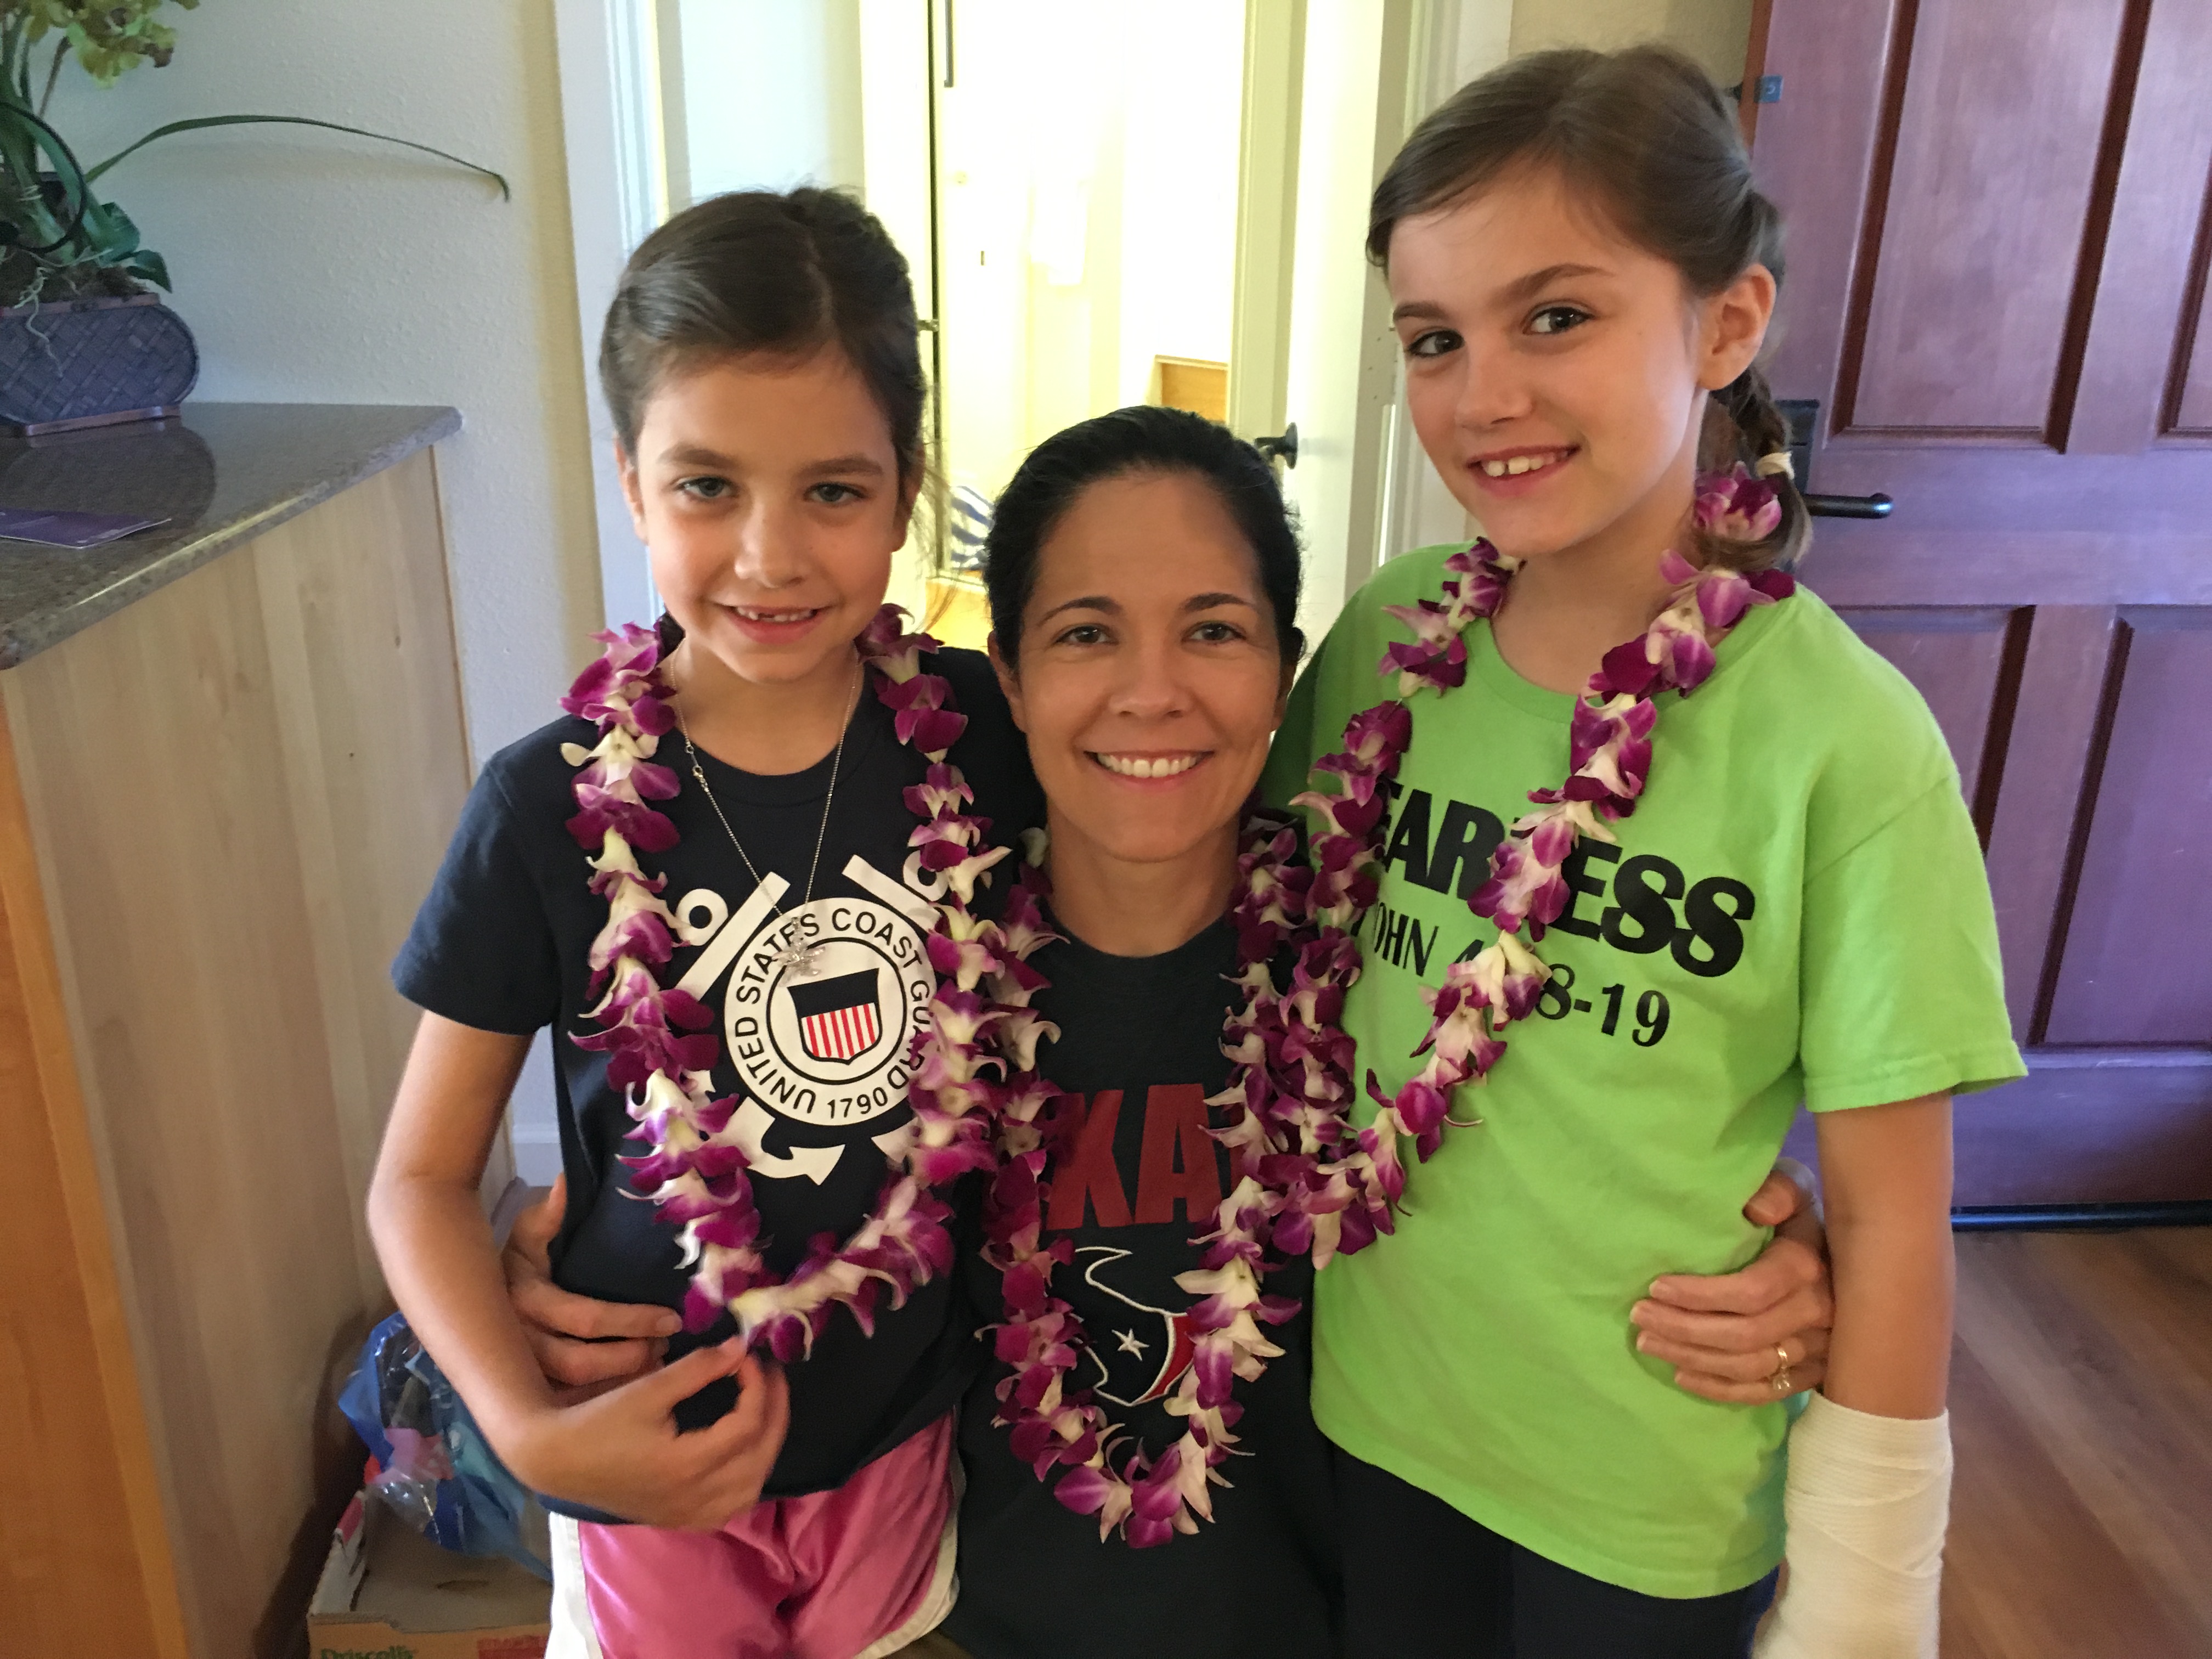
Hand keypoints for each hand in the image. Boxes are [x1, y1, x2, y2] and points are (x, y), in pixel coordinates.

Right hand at [502, 1174, 680, 1400]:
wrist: (472, 1293)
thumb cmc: (516, 1258)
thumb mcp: (527, 1231)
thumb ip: (549, 1212)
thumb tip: (565, 1183)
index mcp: (524, 1298)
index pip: (585, 1317)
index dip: (631, 1321)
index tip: (672, 1319)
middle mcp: (518, 1340)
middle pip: (578, 1363)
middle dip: (629, 1359)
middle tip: (666, 1348)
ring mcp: (519, 1371)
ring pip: (572, 1393)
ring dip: (619, 1385)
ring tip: (659, 1369)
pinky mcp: (524, 1390)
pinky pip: (566, 1406)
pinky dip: (601, 1402)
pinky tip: (633, 1393)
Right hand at [503, 1341, 791, 1530]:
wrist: (557, 1461)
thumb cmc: (599, 1421)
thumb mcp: (649, 1388)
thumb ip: (698, 1368)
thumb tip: (740, 1348)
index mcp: (688, 1465)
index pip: (747, 1425)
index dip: (757, 1384)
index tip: (748, 1355)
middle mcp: (695, 1498)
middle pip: (760, 1458)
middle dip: (775, 1413)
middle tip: (771, 1377)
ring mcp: (688, 1515)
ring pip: (751, 1489)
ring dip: (766, 1448)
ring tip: (764, 1410)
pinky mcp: (680, 1520)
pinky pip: (731, 1506)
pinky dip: (748, 1478)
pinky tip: (744, 1452)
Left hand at [1631, 1158, 1834, 1403]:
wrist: (1852, 1256)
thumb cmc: (1798, 1216)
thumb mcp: (1793, 1187)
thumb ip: (1776, 1190)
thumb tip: (1755, 1209)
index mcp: (1806, 1267)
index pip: (1751, 1292)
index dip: (1699, 1295)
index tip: (1655, 1287)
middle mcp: (1817, 1313)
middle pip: (1745, 1335)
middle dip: (1684, 1329)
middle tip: (1639, 1317)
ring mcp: (1819, 1348)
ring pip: (1751, 1366)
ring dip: (1693, 1358)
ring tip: (1648, 1343)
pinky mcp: (1812, 1372)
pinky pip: (1766, 1391)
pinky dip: (1720, 1389)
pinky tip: (1681, 1375)